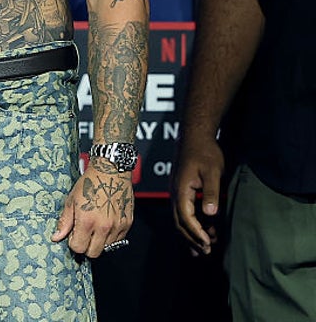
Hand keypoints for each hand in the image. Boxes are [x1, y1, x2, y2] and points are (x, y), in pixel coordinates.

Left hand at [51, 162, 133, 257]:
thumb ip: (65, 222)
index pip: (78, 248)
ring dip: (99, 241)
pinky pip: (118, 240)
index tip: (73, 235)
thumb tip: (57, 237)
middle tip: (83, 234)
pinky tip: (105, 223)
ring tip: (95, 226)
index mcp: (87, 222)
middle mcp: (103, 227)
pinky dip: (111, 236)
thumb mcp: (71, 201)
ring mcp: (117, 227)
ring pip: (106, 248)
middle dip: (86, 246)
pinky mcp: (127, 224)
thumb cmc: (90, 184)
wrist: (110, 172)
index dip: (73, 243)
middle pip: (93, 253)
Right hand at [172, 135, 223, 254]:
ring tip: (204, 248)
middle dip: (192, 239)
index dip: (196, 233)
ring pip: (180, 219)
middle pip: (180, 223)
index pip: (186, 218)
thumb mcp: (212, 172)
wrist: (195, 136)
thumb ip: (210, 193)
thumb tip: (210, 214)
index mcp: (181, 190)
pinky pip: (184, 212)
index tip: (207, 244)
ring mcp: (176, 192)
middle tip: (206, 252)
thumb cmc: (205, 152)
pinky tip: (203, 231)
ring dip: (191, 235)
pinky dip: (192, 225)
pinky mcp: (181, 190)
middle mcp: (175, 194)